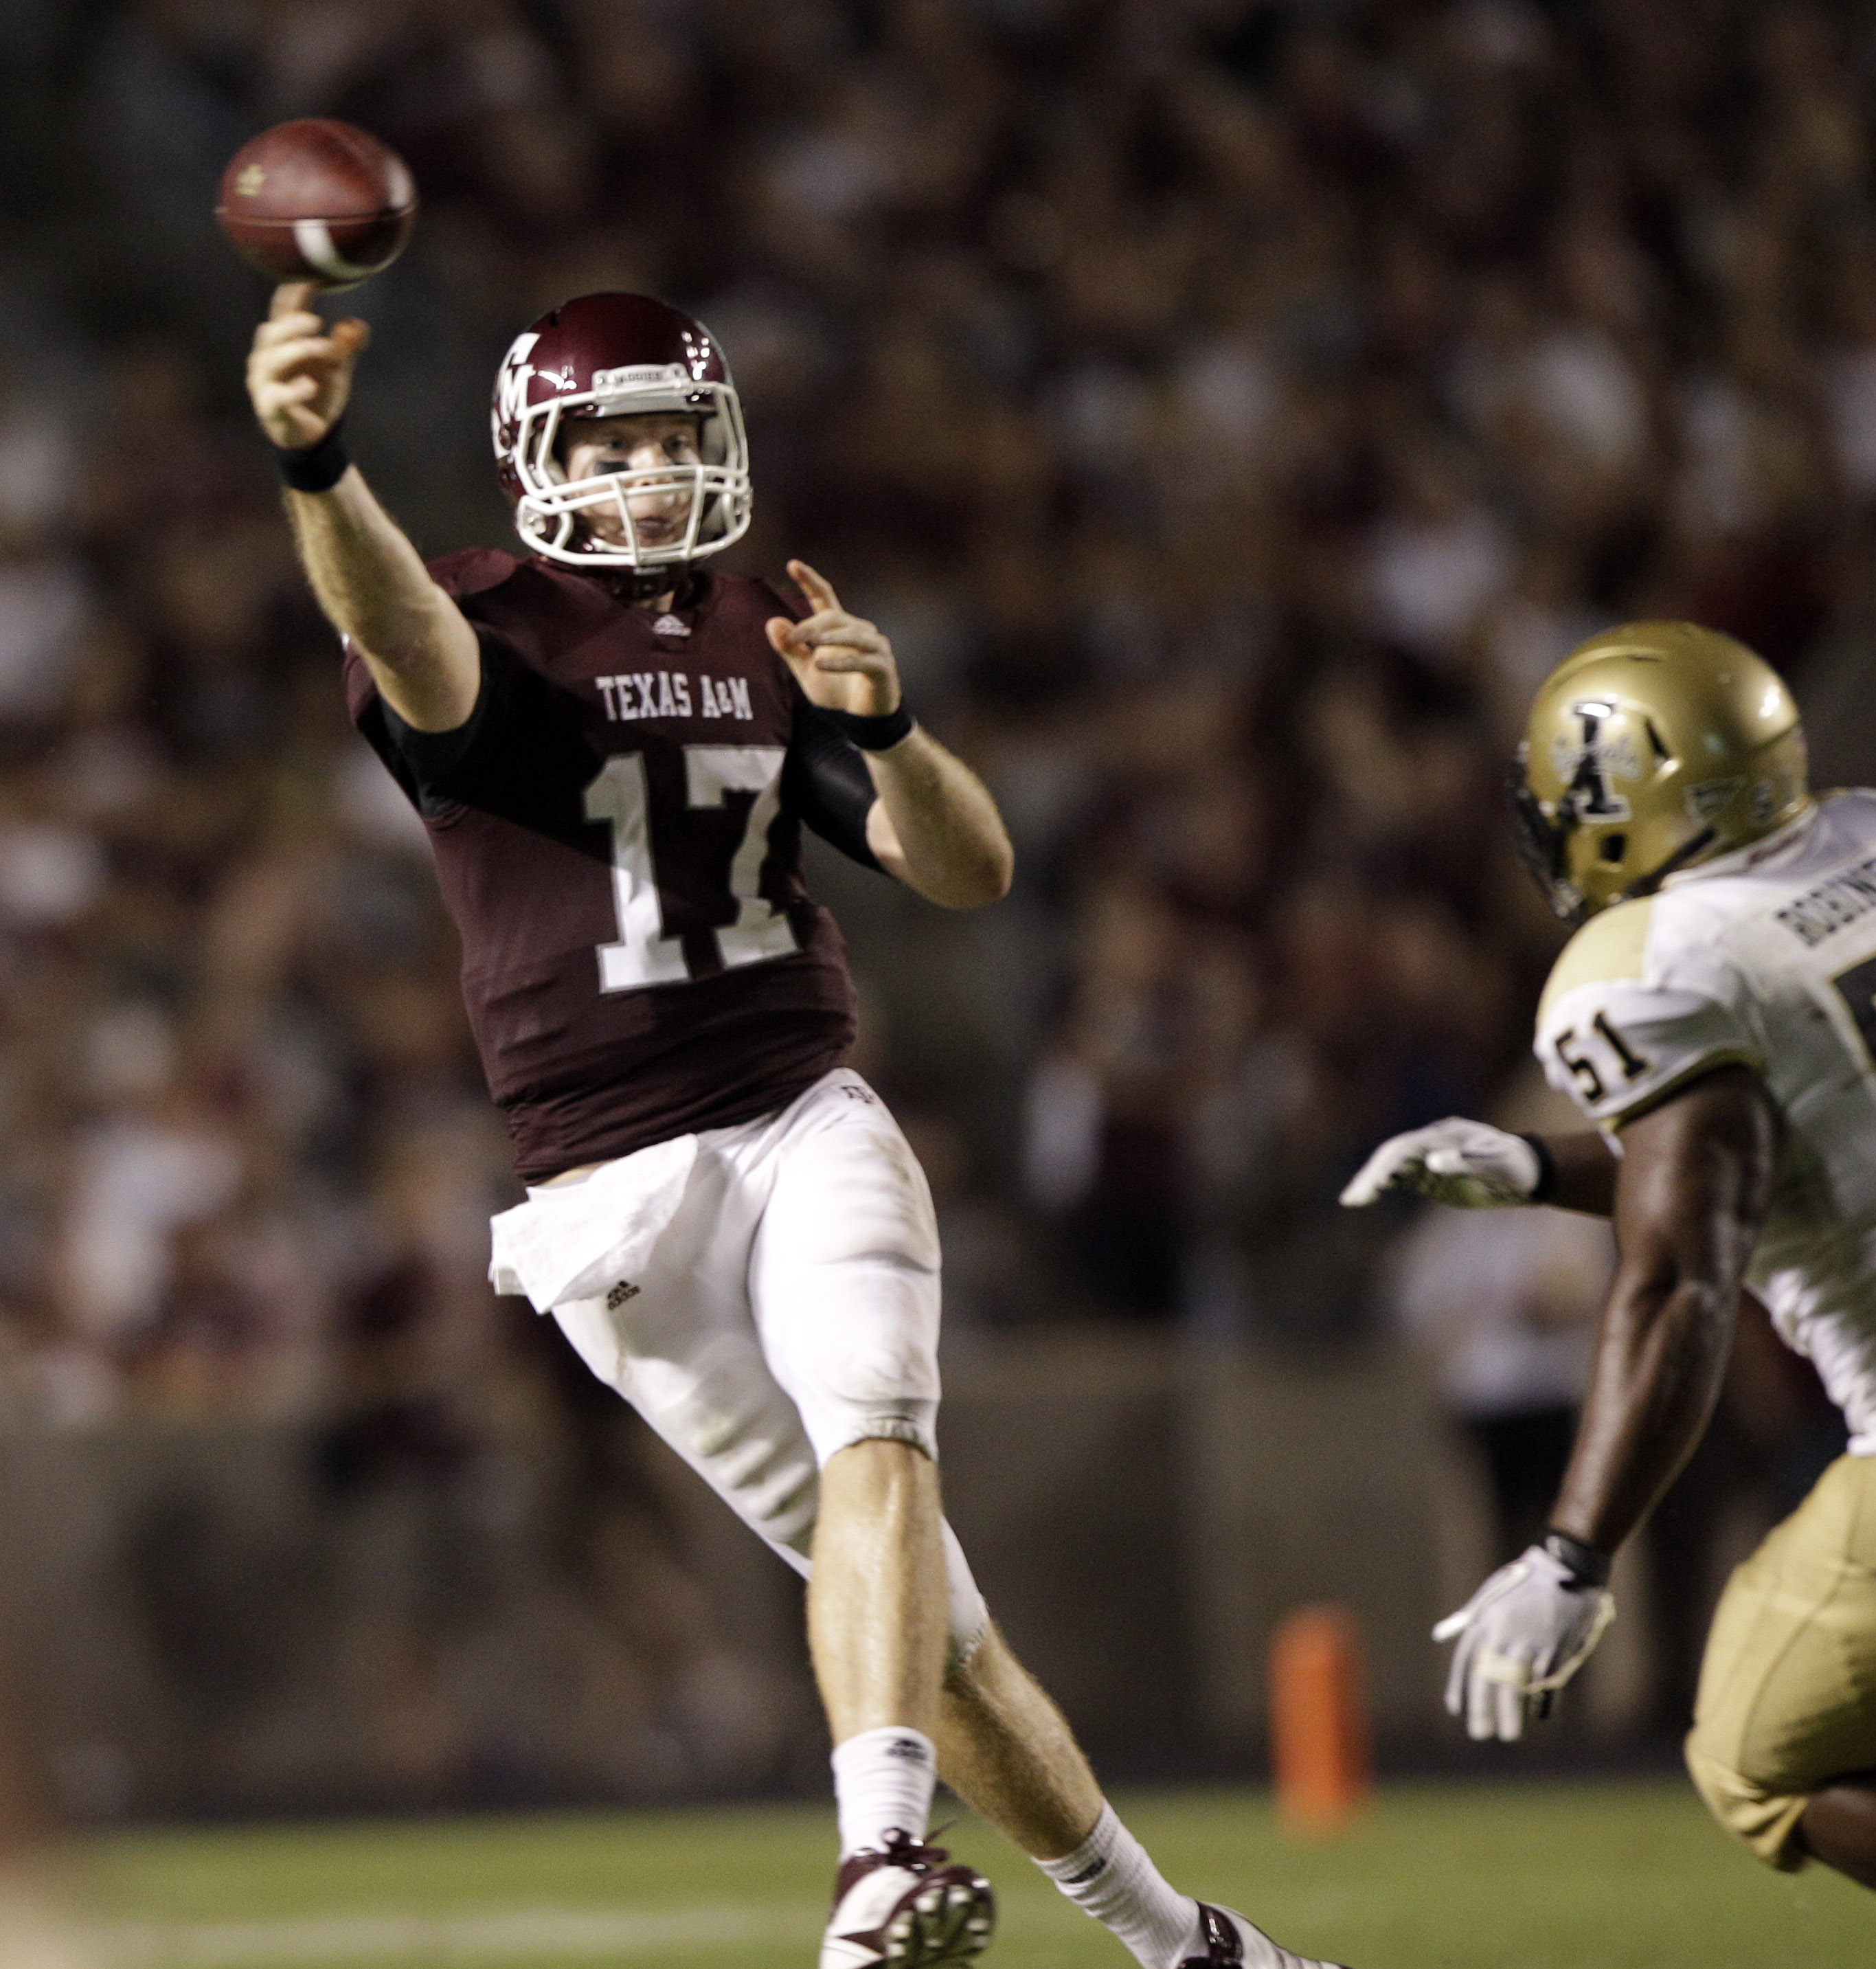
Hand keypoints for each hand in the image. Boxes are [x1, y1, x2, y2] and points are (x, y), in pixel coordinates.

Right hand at [245, 282, 369, 450]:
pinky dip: (294, 390)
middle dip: (292, 324)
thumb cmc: (319, 392)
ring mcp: (265, 382)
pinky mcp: (270, 406)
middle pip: (272, 333)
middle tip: (315, 320)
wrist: (311, 435)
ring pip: (273, 361)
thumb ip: (345, 347)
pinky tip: (311, 386)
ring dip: (298, 350)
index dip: (292, 294)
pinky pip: (278, 396)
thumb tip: (356, 324)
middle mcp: (268, 358)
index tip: (309, 278)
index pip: (282, 312)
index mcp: (283, 343)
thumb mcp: (336, 368)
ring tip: (323, 348)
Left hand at [764, 561, 900, 716]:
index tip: (793, 564)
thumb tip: (772, 622)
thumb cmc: (835, 691)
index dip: (810, 581)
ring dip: (830, 637)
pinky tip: (821, 666)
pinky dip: (841, 663)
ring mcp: (875, 648)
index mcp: (838, 629)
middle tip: (793, 636)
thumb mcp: (805, 672)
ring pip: (852, 634)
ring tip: (811, 643)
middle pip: (834, 616)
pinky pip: (862, 660)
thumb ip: (790, 649)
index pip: (824, 598)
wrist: (859, 721)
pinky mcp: (883, 668)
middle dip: (812, 624)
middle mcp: (859, 631)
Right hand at [1340, 1117, 1542, 1208]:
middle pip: (1392, 1155)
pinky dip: (1381, 1187)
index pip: (1408, 1148)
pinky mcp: (1430, 1175)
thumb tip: (1433, 1162)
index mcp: (1445, 1136)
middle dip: (1371, 1175)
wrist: (1527, 1172)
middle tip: (1353, 1199)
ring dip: (1371, 1181)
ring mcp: (1429, 1159)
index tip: (1378, 1183)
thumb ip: (1466, 1161)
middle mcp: (1431, 1144)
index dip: (1390, 1164)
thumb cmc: (1515, 1166)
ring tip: (1352, 1201)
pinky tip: (1366, 1199)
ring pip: (1391, 1166)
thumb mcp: (1498, 1164)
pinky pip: (1399, 1178)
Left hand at [1433, 1545, 1614, 1740]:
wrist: (1569, 1570)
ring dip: (1511, 1714)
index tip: (1456, 1710)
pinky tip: (1538, 1715)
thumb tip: (1443, 1634)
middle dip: (1482, 1709)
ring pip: (1515, 1688)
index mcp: (1486, 1619)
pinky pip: (1545, 1684)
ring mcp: (1531, 1644)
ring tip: (1508, 1734)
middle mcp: (1505, 1634)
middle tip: (1479, 1733)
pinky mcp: (1557, 1651)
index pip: (1466, 1661)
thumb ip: (1471, 1617)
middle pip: (1488, 1680)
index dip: (1460, 1687)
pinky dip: (1541, 1702)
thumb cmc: (1527, 1582)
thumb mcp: (1493, 1594)